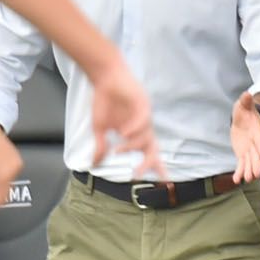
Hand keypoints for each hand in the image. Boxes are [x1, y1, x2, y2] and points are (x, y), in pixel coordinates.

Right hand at [89, 59, 164, 181]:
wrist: (104, 76)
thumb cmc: (104, 100)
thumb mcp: (99, 129)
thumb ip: (101, 146)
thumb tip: (94, 164)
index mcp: (136, 133)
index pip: (150, 152)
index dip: (158, 167)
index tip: (165, 183)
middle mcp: (143, 126)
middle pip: (152, 148)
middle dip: (148, 163)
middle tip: (137, 173)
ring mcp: (144, 114)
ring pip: (145, 137)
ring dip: (132, 146)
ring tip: (119, 149)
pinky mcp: (142, 102)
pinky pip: (143, 119)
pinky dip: (135, 128)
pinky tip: (124, 133)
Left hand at [229, 93, 259, 183]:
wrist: (243, 118)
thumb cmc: (245, 111)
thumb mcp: (244, 104)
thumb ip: (246, 101)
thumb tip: (247, 94)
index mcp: (257, 133)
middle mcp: (255, 143)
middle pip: (257, 156)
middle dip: (256, 165)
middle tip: (256, 175)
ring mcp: (249, 149)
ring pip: (250, 162)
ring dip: (248, 171)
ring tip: (247, 179)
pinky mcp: (242, 153)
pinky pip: (241, 164)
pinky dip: (239, 171)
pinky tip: (237, 180)